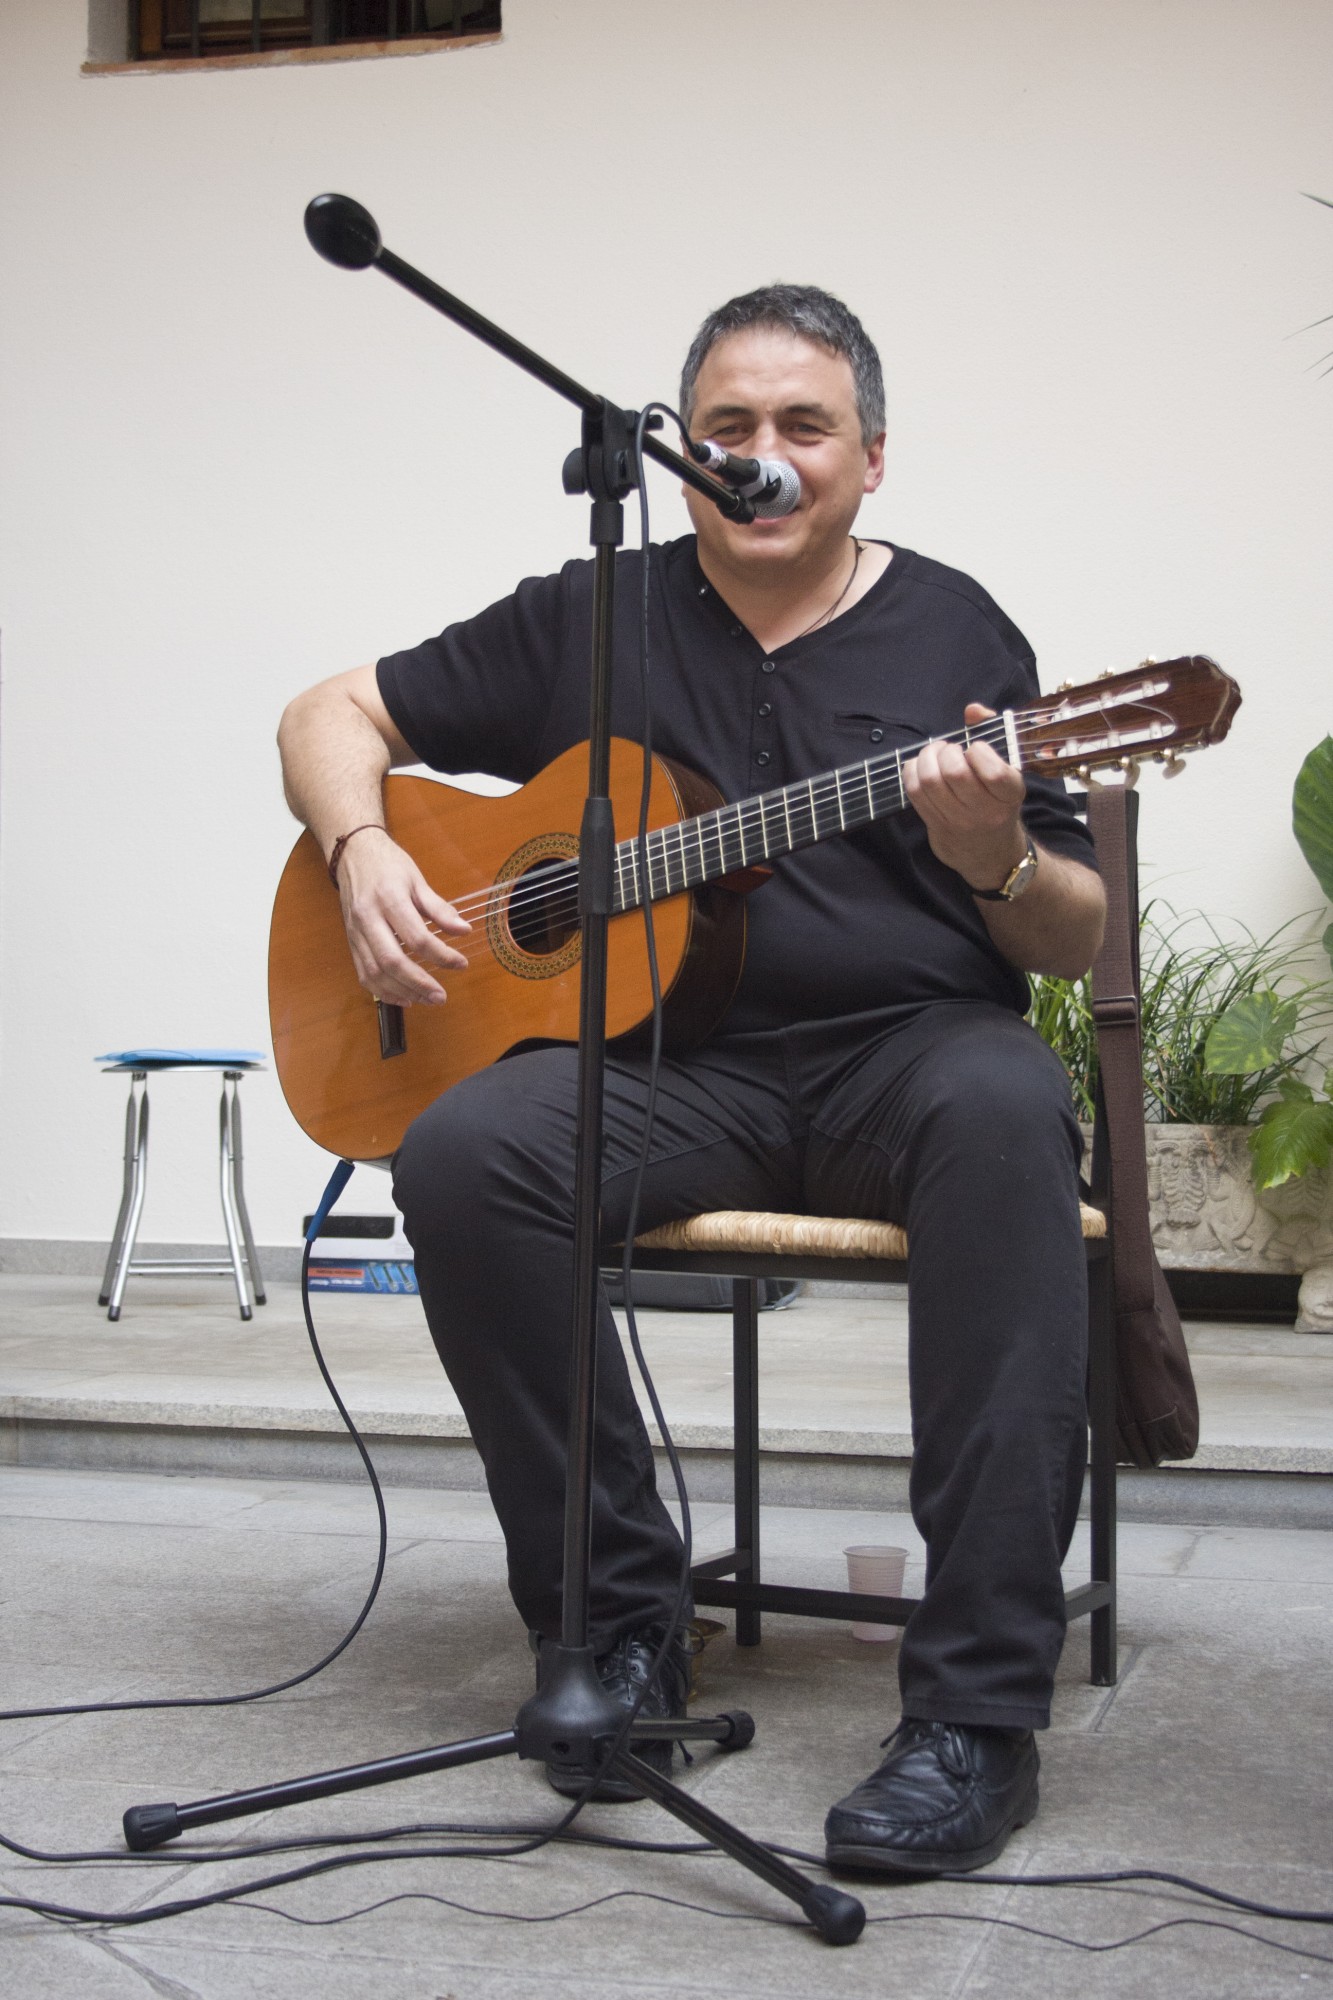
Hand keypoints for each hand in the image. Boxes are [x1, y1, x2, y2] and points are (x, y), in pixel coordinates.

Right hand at [336, 830, 470, 1006]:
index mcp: (389, 899)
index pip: (417, 937)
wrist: (352, 853)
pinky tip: (403, 997)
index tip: (461, 964)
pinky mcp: (350, 941)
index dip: (441, 955)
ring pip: (375, 972)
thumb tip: (464, 930)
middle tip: (441, 996)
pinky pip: (363, 973)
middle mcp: (368, 918)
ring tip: (426, 999)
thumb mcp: (418, 880)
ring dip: (402, 991)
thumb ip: (439, 908)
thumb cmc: (388, 865)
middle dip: (419, 983)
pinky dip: (383, 991)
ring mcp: (355, 932)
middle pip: (392, 961)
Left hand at [904, 703, 1028, 890]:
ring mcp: (958, 821)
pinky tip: (920, 767)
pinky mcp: (935, 826)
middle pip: (954, 773)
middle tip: (948, 749)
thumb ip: (992, 732)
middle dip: (946, 751)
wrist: (990, 852)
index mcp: (1010, 794)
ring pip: (929, 781)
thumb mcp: (1008, 770)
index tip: (974, 748)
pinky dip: (911, 771)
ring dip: (926, 758)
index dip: (977, 751)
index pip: (993, 771)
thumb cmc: (998, 801)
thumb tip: (972, 710)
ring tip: (933, 754)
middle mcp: (986, 811)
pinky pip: (914, 792)